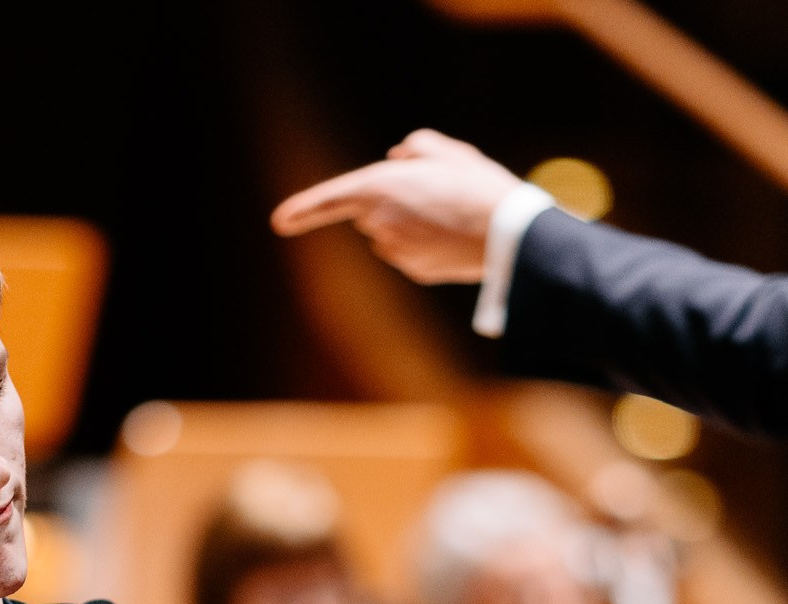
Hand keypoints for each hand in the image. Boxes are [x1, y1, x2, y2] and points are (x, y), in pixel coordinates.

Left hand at [270, 130, 524, 283]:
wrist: (508, 235)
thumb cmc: (478, 185)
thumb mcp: (448, 151)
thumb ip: (415, 148)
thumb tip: (397, 159)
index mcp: (379, 187)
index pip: (329, 199)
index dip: (302, 209)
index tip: (279, 222)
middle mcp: (379, 222)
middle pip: (368, 211)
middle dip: (389, 201)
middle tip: (435, 191)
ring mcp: (395, 251)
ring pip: (389, 234)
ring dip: (408, 222)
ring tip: (450, 213)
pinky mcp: (414, 271)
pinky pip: (408, 253)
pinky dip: (424, 244)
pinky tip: (453, 236)